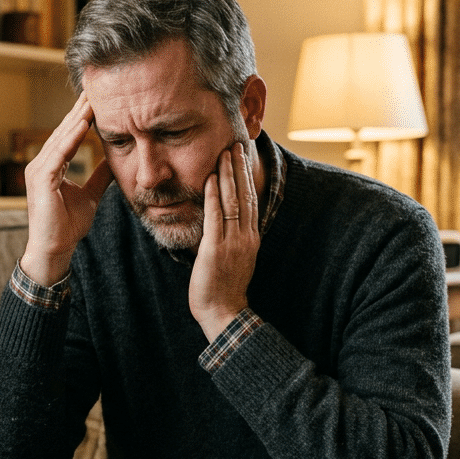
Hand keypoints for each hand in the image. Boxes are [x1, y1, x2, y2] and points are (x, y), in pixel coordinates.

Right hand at [19, 94, 114, 285]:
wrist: (55, 249)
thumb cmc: (67, 226)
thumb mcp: (90, 195)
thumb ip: (99, 177)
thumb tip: (114, 161)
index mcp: (51, 166)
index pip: (68, 136)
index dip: (83, 117)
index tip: (99, 100)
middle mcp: (41, 163)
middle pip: (63, 131)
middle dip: (80, 110)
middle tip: (95, 88)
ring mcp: (38, 170)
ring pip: (60, 138)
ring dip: (77, 118)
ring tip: (92, 100)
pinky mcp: (40, 179)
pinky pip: (58, 153)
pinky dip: (71, 138)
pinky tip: (83, 123)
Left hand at [189, 142, 259, 339]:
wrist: (224, 313)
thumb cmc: (224, 288)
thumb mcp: (234, 258)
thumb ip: (231, 238)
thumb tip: (224, 221)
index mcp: (250, 238)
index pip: (251, 200)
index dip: (246, 177)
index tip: (242, 157)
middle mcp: (245, 237)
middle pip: (245, 195)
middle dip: (239, 168)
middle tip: (235, 144)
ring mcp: (232, 242)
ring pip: (232, 201)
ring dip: (227, 175)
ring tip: (224, 153)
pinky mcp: (215, 249)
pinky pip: (215, 218)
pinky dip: (212, 197)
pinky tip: (208, 179)